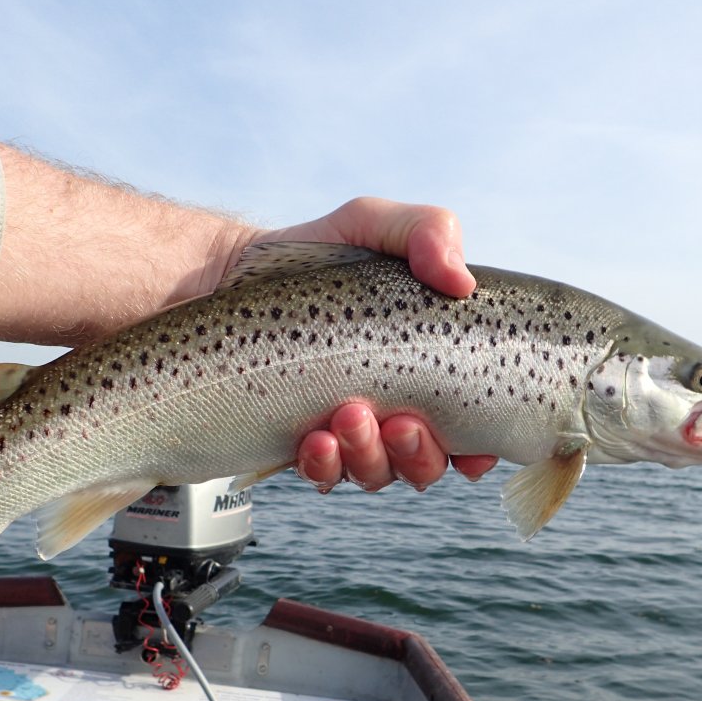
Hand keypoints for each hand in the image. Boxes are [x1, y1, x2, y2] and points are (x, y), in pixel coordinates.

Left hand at [259, 198, 497, 491]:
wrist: (223, 276)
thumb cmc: (311, 256)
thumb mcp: (373, 224)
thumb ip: (429, 231)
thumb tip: (460, 282)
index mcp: (425, 371)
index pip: (468, 430)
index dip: (478, 450)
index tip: (472, 448)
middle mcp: (391, 411)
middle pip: (426, 464)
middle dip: (420, 454)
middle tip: (399, 421)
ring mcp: (344, 434)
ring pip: (377, 474)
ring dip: (371, 457)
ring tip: (347, 415)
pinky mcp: (296, 446)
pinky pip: (322, 476)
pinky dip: (324, 466)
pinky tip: (314, 439)